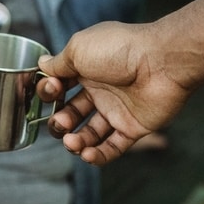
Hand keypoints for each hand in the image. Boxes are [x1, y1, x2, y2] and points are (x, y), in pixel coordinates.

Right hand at [38, 21, 191, 164]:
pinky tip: (87, 154)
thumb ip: (59, 62)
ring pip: (89, 134)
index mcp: (87, 69)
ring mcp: (117, 110)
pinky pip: (112, 148)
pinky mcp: (133, 128)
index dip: (50, 93)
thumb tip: (42, 65)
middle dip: (59, 122)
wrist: (161, 62)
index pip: (60, 87)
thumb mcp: (79, 48)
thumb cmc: (120, 49)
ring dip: (75, 142)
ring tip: (72, 142)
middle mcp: (101, 90)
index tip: (51, 91)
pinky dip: (97, 155)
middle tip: (60, 122)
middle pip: (71, 114)